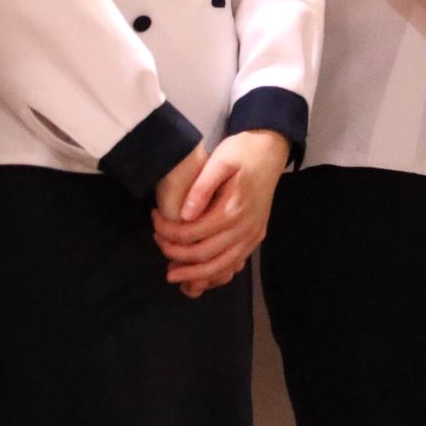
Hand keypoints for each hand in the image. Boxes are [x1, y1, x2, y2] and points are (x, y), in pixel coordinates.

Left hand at [151, 129, 290, 297]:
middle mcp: (245, 228)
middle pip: (204, 256)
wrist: (271, 150)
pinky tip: (200, 275)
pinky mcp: (257, 236)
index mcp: (232, 210)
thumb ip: (202, 187)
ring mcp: (253, 234)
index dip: (168, 232)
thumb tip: (184, 214)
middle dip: (175, 254)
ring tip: (173, 273)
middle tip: (158, 242)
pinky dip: (216, 274)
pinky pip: (235, 264)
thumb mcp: (220, 160)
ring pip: (221, 267)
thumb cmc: (242, 152)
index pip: (192, 234)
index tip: (154, 219)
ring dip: (194, 275)